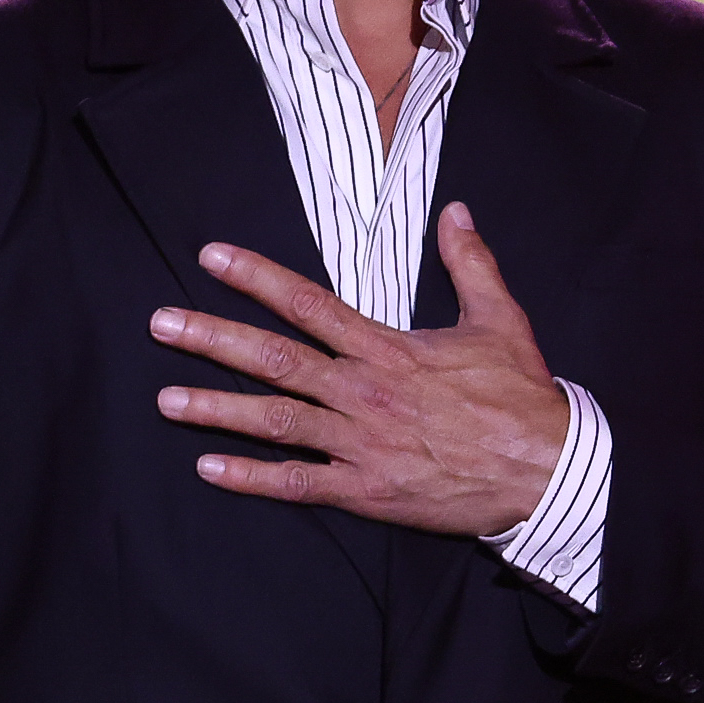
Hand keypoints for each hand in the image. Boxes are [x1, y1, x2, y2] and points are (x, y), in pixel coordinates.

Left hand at [148, 202, 570, 536]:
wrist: (543, 471)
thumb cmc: (520, 396)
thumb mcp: (500, 318)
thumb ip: (470, 262)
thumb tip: (455, 210)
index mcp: (388, 348)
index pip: (309, 303)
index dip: (255, 277)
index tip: (211, 258)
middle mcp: (363, 392)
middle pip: (274, 359)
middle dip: (212, 339)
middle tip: (160, 324)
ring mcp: (359, 445)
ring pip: (273, 422)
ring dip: (215, 409)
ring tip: (165, 400)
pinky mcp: (366, 491)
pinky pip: (297, 484)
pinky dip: (250, 478)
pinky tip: (208, 468)